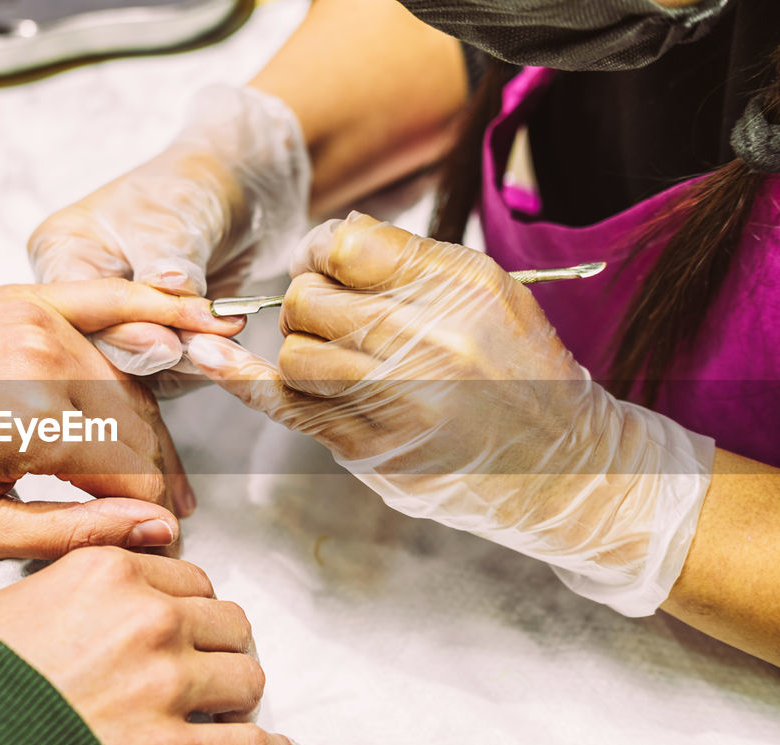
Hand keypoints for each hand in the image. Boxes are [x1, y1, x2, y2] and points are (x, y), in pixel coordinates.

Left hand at [0, 279, 244, 561]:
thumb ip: (70, 531)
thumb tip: (152, 533)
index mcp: (25, 417)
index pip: (129, 472)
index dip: (152, 515)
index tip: (160, 541)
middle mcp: (40, 354)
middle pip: (137, 425)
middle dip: (158, 477)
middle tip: (168, 517)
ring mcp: (32, 316)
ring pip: (126, 379)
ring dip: (151, 425)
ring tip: (161, 472)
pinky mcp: (19, 296)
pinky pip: (105, 300)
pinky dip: (154, 309)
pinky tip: (204, 316)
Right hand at [0, 546, 300, 744]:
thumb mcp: (9, 603)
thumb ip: (69, 584)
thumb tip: (98, 591)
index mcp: (108, 573)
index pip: (186, 576)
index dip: (188, 604)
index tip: (187, 622)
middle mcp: (146, 618)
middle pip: (226, 620)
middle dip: (219, 644)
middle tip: (206, 666)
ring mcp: (165, 685)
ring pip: (247, 676)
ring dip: (240, 695)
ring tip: (228, 709)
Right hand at [28, 85, 309, 378]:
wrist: (233, 193)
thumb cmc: (188, 189)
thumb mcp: (171, 220)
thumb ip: (166, 267)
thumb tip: (166, 298)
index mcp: (61, 253)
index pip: (80, 308)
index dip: (123, 332)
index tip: (168, 343)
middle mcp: (80, 295)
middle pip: (101, 345)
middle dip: (155, 352)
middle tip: (199, 351)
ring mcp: (113, 322)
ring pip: (135, 367)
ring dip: (183, 363)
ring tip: (223, 349)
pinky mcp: (148, 341)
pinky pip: (164, 372)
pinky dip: (197, 364)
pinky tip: (226, 354)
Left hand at [186, 213, 712, 616]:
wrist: (567, 467)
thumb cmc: (522, 374)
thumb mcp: (488, 295)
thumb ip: (410, 264)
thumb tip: (328, 241)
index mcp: (457, 286)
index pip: (343, 243)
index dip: (319, 253)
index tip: (325, 267)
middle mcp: (426, 340)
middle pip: (308, 298)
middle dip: (309, 304)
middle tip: (336, 322)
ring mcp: (397, 400)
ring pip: (293, 355)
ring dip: (302, 354)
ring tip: (341, 362)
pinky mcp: (373, 450)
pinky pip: (287, 407)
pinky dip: (244, 382)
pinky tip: (211, 360)